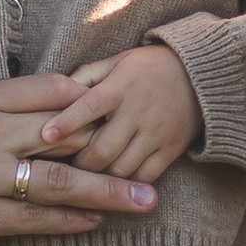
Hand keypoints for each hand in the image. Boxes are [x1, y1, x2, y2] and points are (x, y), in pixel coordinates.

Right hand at [0, 70, 162, 245]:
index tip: (120, 105)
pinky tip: (95, 223)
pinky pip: (32, 219)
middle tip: (155, 156)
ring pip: (58, 181)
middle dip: (113, 146)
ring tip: (145, 201)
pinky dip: (68, 221)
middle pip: (64, 136)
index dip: (88, 99)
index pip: (45, 92)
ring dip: (108, 192)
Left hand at [37, 42, 203, 182]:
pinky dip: (126, 184)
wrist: (199, 76)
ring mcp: (157, 133)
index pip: (90, 106)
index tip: (46, 135)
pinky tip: (113, 182)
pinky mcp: (171, 150)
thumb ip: (86, 75)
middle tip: (63, 168)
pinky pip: (145, 177)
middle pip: (103, 149)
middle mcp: (138, 111)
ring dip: (99, 178)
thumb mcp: (117, 61)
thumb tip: (56, 93)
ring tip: (85, 177)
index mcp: (121, 86)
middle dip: (79, 163)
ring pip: (121, 169)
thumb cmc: (147, 68)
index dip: (67, 122)